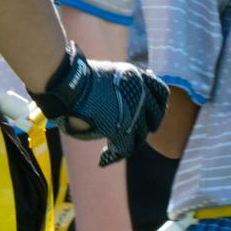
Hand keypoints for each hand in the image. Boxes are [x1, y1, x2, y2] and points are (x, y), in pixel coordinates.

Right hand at [34, 45, 168, 165]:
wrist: (69, 83)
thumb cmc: (82, 78)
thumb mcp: (111, 73)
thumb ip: (126, 83)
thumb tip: (135, 90)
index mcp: (137, 77)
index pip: (161, 94)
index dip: (158, 106)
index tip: (151, 114)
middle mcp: (140, 94)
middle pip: (154, 118)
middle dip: (146, 127)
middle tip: (134, 133)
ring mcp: (132, 113)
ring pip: (140, 136)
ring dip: (129, 143)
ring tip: (115, 147)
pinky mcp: (121, 129)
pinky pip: (125, 148)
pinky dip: (114, 155)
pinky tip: (104, 157)